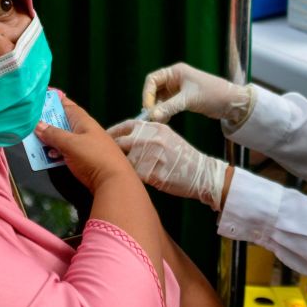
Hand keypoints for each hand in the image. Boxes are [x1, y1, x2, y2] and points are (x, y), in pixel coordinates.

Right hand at [36, 94, 136, 194]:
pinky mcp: (81, 159)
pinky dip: (55, 152)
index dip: (53, 99)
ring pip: (60, 138)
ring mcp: (82, 145)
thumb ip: (53, 134)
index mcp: (82, 121)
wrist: (114, 182)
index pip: (66, 104)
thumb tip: (37, 125)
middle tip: (27, 121)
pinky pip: (64, 151)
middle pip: (60, 122)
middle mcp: (82, 130)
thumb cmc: (94, 157)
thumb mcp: (70, 144)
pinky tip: (47, 157)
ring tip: (32, 140)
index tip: (38, 96)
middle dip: (45, 122)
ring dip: (48, 139)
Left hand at [108, 120, 228, 210]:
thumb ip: (146, 134)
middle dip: (113, 151)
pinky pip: (134, 176)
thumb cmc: (181, 156)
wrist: (202, 173)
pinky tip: (137, 179)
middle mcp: (152, 139)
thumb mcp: (166, 136)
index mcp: (154, 127)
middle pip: (120, 143)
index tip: (104, 139)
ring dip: (123, 166)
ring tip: (124, 171)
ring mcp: (153, 156)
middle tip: (108, 158)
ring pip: (125, 161)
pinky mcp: (154, 174)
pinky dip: (133, 178)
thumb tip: (121, 138)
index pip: (126, 126)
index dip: (112, 133)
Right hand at [141, 63, 254, 131]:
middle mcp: (175, 78)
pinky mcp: (183, 98)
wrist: (232, 103)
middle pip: (154, 89)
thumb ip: (169, 107)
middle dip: (152, 102)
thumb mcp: (189, 100)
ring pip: (160, 98)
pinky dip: (165, 111)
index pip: (152, 80)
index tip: (148, 108)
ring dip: (158, 109)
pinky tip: (165, 120)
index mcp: (175, 72)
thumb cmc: (213, 94)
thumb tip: (152, 116)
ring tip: (158, 120)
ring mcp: (178, 89)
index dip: (147, 94)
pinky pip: (168, 104)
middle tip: (151, 116)